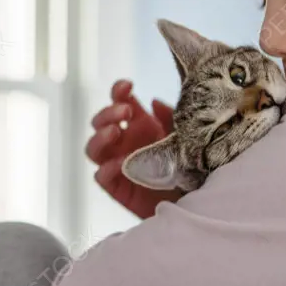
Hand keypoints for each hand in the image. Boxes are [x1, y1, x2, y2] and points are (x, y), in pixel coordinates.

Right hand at [86, 80, 181, 218]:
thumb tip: (154, 101)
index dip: (118, 91)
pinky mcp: (117, 186)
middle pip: (100, 122)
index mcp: (138, 124)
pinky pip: (101, 176)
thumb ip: (170, 117)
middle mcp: (123, 141)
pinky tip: (120, 164)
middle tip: (125, 112)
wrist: (192, 199)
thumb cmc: (187, 163)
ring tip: (115, 132)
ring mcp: (116, 163)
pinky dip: (106, 169)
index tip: (128, 86)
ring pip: (93, 148)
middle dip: (108, 113)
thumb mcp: (184, 135)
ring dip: (100, 137)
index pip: (119, 101)